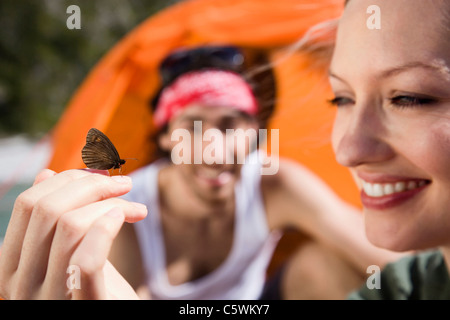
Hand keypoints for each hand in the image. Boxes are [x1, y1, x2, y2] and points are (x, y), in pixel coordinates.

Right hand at [0, 169, 146, 298]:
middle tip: (125, 185)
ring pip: (68, 226)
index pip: (28, 204)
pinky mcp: (83, 307)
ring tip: (135, 206)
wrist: (115, 319)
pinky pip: (87, 259)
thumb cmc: (98, 289)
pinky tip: (125, 216)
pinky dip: (107, 227)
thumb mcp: (72, 250)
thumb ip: (57, 218)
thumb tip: (45, 174)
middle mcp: (21, 284)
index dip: (67, 179)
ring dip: (108, 203)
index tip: (102, 176)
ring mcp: (48, 299)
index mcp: (13, 264)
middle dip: (91, 185)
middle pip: (47, 209)